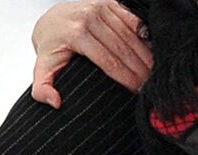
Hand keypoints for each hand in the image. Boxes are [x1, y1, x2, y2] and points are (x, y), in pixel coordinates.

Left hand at [31, 0, 152, 107]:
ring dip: (146, 56)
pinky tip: (153, 53)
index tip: (137, 92)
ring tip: (155, 74)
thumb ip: (42, 88)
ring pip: (131, 36)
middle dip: (140, 70)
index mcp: (75, 33)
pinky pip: (134, 21)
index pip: (108, 60)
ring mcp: (101, 7)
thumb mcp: (43, 67)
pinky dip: (145, 37)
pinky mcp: (111, 3)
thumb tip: (55, 102)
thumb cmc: (52, 46)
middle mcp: (89, 17)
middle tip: (151, 87)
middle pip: (123, 49)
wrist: (52, 19)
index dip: (126, 78)